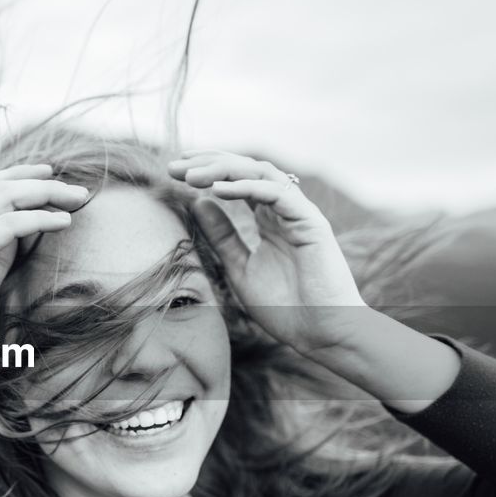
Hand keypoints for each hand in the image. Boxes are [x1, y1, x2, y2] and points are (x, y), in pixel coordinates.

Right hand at [0, 164, 86, 396]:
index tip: (47, 176)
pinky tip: (62, 221)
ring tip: (75, 197)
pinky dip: (38, 218)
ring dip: (43, 192)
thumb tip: (19, 238)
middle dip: (35, 179)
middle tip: (72, 185)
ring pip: (0, 197)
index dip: (14, 177)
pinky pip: (6, 226)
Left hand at [167, 150, 367, 356]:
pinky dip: (246, 188)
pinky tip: (218, 190)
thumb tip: (198, 202)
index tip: (174, 172)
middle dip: (209, 163)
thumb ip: (222, 236)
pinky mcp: (310, 221)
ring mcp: (299, 213)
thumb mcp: (240, 268)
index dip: (207, 171)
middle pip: (245, 170)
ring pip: (260, 173)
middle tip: (174, 166)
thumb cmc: (286, 307)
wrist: (321, 333)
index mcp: (269, 219)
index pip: (237, 181)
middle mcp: (284, 210)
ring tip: (190, 175)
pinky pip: (276, 194)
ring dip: (223, 170)